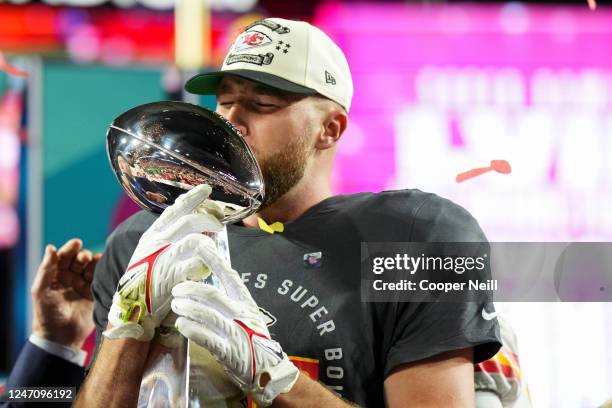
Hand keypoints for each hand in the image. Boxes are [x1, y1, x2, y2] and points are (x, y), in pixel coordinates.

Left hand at [31, 239, 100, 348]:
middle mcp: (70, 277)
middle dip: (82, 255)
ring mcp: (83, 284)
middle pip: (79, 259)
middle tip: (84, 258)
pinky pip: (101, 278)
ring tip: (93, 264)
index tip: (77, 242)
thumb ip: (46, 269)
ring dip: (93, 262)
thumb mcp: (40, 290)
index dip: (69, 248)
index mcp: (55, 275)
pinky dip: (104, 271)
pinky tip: (105, 267)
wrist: (61, 337)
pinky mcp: (95, 292)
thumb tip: (50, 247)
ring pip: (91, 267)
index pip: (63, 256)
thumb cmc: (46, 314)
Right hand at [104, 184, 224, 340]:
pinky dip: (205, 266)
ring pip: (196, 241)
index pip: (174, 209)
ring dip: (209, 244)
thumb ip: (166, 238)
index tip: (206, 188)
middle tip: (220, 225)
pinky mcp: (171, 277)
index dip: (191, 197)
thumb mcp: (149, 252)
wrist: (132, 309)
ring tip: (213, 249)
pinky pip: (196, 265)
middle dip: (209, 220)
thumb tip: (190, 223)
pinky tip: (206, 270)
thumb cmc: (145, 280)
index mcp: (152, 235)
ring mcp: (164, 259)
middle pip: (189, 221)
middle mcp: (157, 243)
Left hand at [171, 261, 298, 405]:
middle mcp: (241, 314)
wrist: (268, 369)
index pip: (230, 276)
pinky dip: (192, 329)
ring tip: (176, 305)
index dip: (215, 260)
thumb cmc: (253, 338)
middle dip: (191, 289)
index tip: (201, 245)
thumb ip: (231, 300)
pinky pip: (207, 337)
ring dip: (187, 308)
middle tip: (176, 288)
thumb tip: (210, 282)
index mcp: (246, 302)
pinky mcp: (229, 352)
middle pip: (213, 295)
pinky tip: (182, 325)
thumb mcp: (247, 314)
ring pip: (207, 315)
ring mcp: (236, 333)